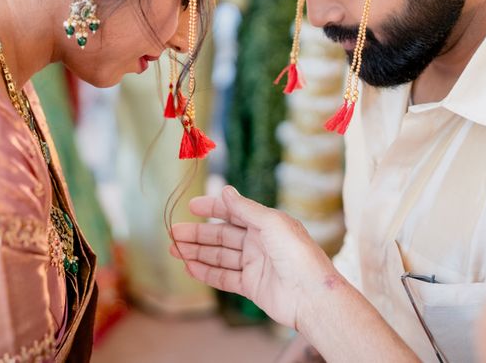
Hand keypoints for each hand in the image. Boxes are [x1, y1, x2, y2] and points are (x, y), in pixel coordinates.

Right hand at [170, 185, 337, 329]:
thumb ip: (246, 209)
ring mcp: (254, 265)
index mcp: (266, 223)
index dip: (212, 208)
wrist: (312, 295)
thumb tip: (226, 190)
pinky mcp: (252, 286)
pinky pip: (224, 277)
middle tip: (174, 232)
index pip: (234, 212)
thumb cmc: (298, 254)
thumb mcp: (271, 223)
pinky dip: (206, 272)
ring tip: (174, 250)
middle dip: (197, 234)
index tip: (191, 206)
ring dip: (197, 252)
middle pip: (222, 235)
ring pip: (219, 256)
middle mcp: (259, 242)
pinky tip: (190, 267)